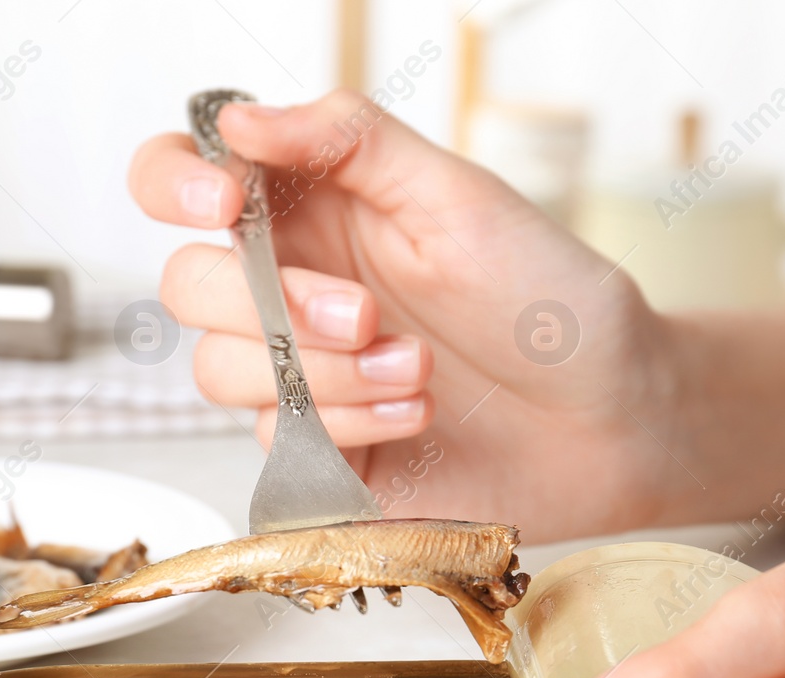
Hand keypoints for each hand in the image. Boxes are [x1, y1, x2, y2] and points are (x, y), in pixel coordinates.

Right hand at [128, 90, 688, 539]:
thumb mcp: (457, 195)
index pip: (182, 180)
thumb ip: (346, 140)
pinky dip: (346, 429)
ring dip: (323, 375)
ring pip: (221, 373)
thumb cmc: (547, 300)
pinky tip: (414, 418)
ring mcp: (298, 376)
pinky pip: (274, 443)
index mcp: (311, 211)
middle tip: (369, 314)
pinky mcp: (316, 454)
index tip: (223, 203)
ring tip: (417, 372)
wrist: (610, 418)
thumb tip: (241, 117)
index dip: (173, 185)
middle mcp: (289, 291)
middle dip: (272, 305)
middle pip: (186, 287)